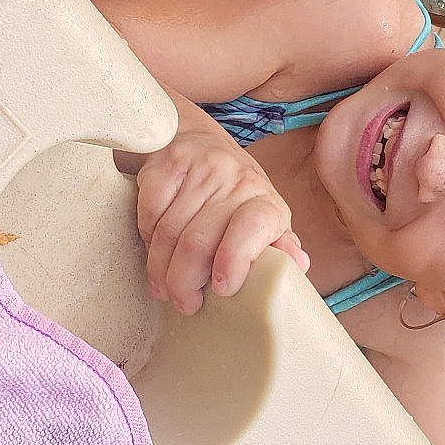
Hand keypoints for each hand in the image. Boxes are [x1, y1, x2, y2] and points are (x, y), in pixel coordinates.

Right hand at [133, 126, 310, 313]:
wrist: (202, 142)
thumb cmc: (236, 195)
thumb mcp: (266, 220)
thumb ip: (280, 246)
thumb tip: (299, 266)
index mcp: (265, 201)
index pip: (252, 227)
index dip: (235, 261)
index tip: (220, 289)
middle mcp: (235, 180)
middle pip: (199, 241)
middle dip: (184, 282)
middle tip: (182, 303)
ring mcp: (199, 169)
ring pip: (169, 232)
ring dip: (160, 268)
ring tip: (163, 286)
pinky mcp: (166, 163)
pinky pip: (148, 212)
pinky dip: (145, 238)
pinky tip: (152, 250)